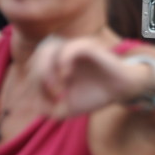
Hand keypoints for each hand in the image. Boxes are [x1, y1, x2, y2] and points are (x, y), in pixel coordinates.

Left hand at [28, 36, 149, 118]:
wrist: (122, 91)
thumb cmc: (95, 95)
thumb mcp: (66, 108)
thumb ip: (46, 108)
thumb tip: (32, 105)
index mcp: (56, 62)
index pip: (32, 68)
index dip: (33, 87)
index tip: (47, 103)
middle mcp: (64, 51)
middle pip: (37, 57)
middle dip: (37, 79)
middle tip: (50, 96)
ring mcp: (75, 47)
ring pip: (48, 47)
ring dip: (45, 69)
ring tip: (54, 87)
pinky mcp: (89, 46)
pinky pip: (69, 48)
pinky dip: (63, 63)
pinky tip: (66, 78)